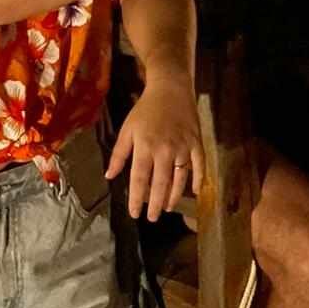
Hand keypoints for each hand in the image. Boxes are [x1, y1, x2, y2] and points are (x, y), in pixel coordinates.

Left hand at [106, 73, 204, 220]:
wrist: (171, 88)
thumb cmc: (145, 110)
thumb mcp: (127, 129)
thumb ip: (118, 154)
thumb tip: (109, 176)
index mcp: (145, 147)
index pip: (139, 180)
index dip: (136, 199)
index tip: (134, 213)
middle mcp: (165, 150)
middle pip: (160, 184)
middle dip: (156, 204)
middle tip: (153, 218)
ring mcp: (184, 147)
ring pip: (180, 179)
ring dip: (174, 196)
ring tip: (168, 208)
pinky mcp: (197, 143)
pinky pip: (199, 166)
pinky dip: (198, 179)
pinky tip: (195, 192)